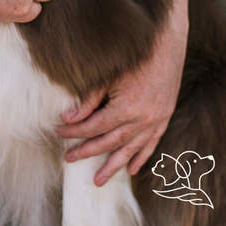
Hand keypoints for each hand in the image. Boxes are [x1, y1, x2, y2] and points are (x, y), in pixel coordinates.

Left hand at [54, 20, 186, 185]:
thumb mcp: (108, 75)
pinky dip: (140, 157)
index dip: (74, 131)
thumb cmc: (134, 55)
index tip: (58, 131)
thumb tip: (69, 118)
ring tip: (98, 181)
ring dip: (113, 166)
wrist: (167, 44)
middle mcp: (143, 120)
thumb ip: (89, 99)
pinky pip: (151, 144)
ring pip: (130, 149)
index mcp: (126, 108)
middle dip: (87, 151)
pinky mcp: (164, 118)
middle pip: (110, 142)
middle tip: (69, 159)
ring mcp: (156, 121)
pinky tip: (131, 169)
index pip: (94, 126)